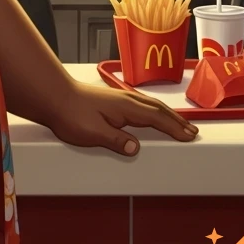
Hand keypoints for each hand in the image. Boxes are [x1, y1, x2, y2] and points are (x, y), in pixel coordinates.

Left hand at [48, 82, 197, 155]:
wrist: (52, 95)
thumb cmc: (69, 113)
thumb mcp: (92, 132)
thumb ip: (115, 140)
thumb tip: (135, 148)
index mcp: (124, 107)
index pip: (156, 118)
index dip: (174, 127)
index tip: (189, 135)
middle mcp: (124, 99)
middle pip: (157, 109)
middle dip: (176, 120)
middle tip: (191, 130)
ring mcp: (117, 97)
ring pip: (149, 104)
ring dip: (166, 113)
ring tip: (177, 122)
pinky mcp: (110, 99)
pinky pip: (140, 103)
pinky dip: (152, 109)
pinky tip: (150, 113)